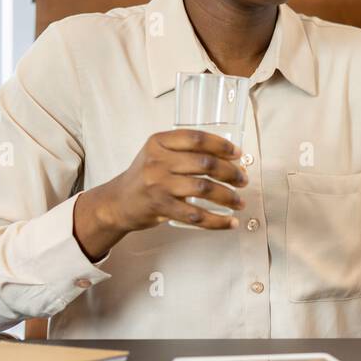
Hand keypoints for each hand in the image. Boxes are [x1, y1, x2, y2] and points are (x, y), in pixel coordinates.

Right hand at [73, 129, 246, 259]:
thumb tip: (229, 158)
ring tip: (240, 201)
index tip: (238, 154)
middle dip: (231, 172)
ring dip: (228, 196)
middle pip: (205, 163)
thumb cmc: (145, 175)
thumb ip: (186, 150)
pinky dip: (217, 221)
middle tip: (243, 180)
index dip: (221, 145)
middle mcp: (158, 161)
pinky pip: (195, 215)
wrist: (118, 202)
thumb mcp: (158, 153)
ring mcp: (159, 185)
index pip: (196, 138)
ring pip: (204, 189)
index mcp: (159, 142)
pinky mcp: (161, 207)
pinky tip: (229, 222)